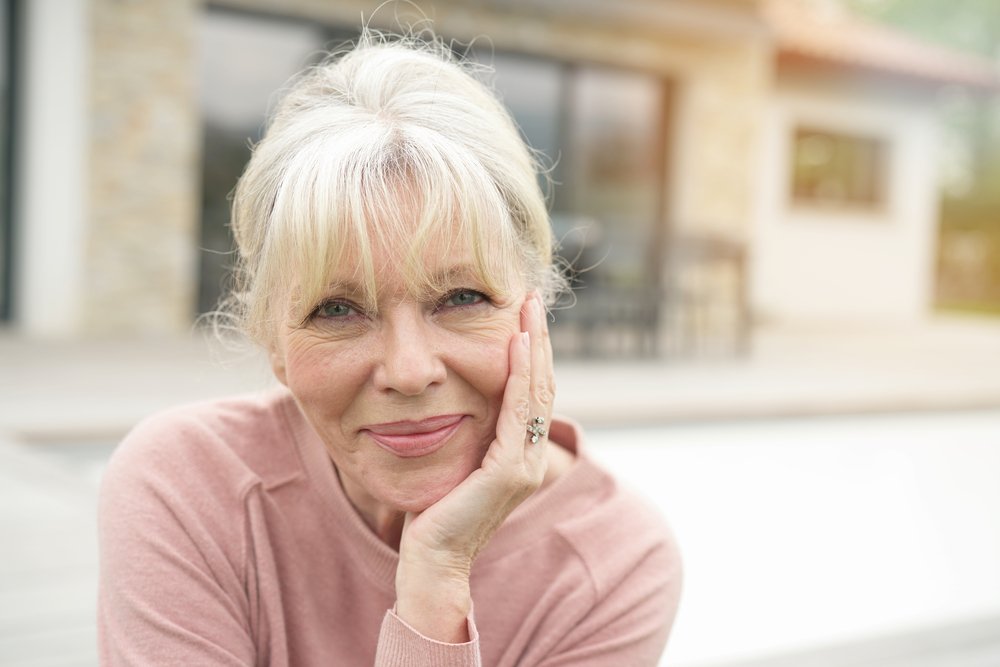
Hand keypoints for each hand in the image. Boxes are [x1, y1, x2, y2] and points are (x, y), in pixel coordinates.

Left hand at [394, 292, 554, 641]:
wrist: (430, 559)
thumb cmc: (432, 511)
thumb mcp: (452, 458)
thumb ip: (463, 430)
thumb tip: (448, 392)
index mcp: (519, 454)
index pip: (532, 392)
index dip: (531, 351)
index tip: (521, 313)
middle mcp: (530, 458)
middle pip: (542, 385)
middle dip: (537, 338)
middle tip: (530, 297)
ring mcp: (525, 465)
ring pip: (537, 392)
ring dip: (533, 346)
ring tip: (527, 308)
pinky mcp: (510, 471)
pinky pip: (520, 411)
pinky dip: (520, 373)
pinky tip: (515, 343)